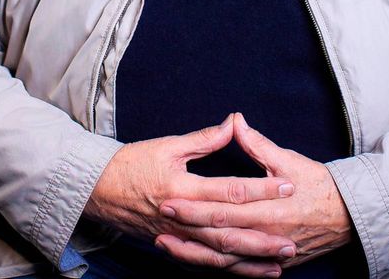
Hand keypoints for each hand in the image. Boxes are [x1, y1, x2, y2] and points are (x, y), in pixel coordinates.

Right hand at [83, 113, 300, 276]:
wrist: (96, 190)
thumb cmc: (131, 163)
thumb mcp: (167, 146)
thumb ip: (203, 139)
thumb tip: (233, 124)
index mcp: (183, 189)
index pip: (230, 190)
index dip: (261, 189)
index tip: (287, 186)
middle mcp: (182, 218)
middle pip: (229, 231)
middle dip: (263, 237)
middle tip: (293, 239)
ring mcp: (176, 236)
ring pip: (218, 255)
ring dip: (250, 260)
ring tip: (279, 262)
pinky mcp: (172, 246)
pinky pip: (203, 263)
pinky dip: (227, 270)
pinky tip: (247, 271)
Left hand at [156, 113, 354, 272]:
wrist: (349, 216)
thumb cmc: (318, 185)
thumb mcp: (288, 160)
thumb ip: (258, 144)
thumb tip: (235, 120)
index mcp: (267, 208)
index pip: (222, 208)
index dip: (193, 205)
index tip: (167, 198)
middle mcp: (265, 234)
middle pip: (217, 235)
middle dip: (186, 228)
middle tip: (159, 219)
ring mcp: (267, 253)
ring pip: (223, 259)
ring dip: (193, 253)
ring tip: (165, 245)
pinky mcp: (271, 263)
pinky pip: (237, 270)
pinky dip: (214, 267)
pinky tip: (193, 260)